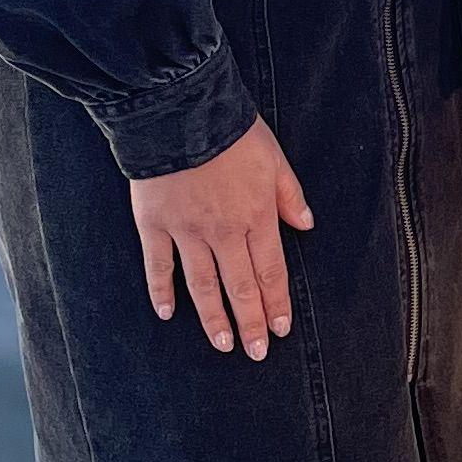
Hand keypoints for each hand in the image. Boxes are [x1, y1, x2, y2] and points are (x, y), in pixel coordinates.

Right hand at [132, 115, 312, 356]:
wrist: (180, 110)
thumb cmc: (231, 130)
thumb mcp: (274, 158)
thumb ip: (290, 195)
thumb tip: (306, 225)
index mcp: (256, 216)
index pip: (271, 271)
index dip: (276, 303)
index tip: (280, 329)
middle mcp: (223, 231)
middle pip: (240, 286)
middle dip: (251, 323)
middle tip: (256, 352)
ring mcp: (186, 231)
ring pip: (203, 285)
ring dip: (214, 318)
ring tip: (223, 344)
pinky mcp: (154, 223)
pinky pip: (159, 265)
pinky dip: (161, 291)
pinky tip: (168, 313)